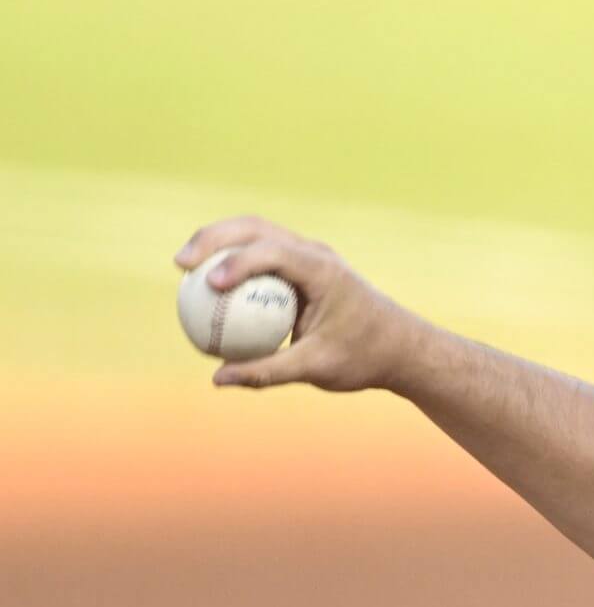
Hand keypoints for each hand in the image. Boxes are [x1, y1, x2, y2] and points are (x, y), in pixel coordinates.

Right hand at [174, 215, 427, 391]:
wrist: (400, 348)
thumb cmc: (364, 358)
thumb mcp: (317, 369)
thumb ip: (267, 372)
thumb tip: (217, 378)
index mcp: (324, 271)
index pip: (273, 251)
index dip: (236, 261)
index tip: (208, 283)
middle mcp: (315, 254)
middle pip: (255, 228)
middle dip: (213, 238)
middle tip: (180, 264)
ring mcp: (309, 255)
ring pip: (255, 233)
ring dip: (217, 242)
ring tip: (184, 266)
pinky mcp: (302, 265)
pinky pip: (261, 254)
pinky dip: (233, 260)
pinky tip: (206, 284)